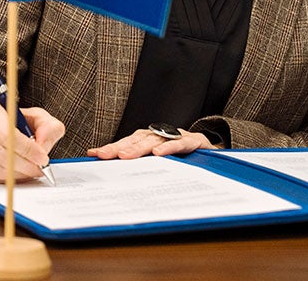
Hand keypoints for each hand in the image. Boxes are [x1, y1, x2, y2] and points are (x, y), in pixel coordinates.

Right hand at [0, 98, 64, 182]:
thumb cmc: (14, 123)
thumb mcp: (36, 117)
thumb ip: (47, 127)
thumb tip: (43, 143)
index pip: (5, 134)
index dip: (27, 149)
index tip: (42, 157)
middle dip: (24, 164)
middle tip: (39, 168)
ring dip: (16, 173)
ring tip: (29, 170)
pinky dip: (4, 179)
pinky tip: (14, 172)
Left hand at [86, 127, 214, 159]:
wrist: (214, 153)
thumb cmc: (182, 158)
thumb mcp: (160, 162)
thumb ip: (139, 164)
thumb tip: (111, 173)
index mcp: (149, 139)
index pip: (126, 143)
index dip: (110, 148)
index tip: (93, 154)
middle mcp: (160, 135)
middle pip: (136, 139)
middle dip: (119, 147)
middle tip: (104, 155)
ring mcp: (176, 136)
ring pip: (155, 139)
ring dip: (139, 147)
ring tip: (125, 156)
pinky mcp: (194, 141)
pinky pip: (180, 142)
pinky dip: (168, 147)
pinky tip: (158, 153)